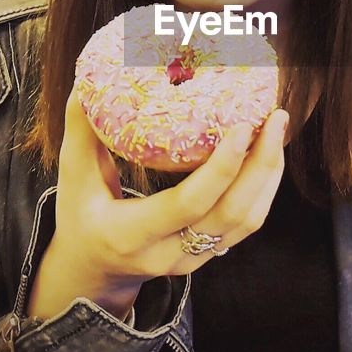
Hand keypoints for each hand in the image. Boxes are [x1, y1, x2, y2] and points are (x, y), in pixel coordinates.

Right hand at [29, 89, 288, 320]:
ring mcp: (193, 259)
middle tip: (275, 118)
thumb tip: (89, 80)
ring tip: (277, 128)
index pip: (188, 204)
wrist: (93, 271)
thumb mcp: (73, 176)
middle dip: (260, 164)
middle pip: (231, 213)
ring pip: (247, 220)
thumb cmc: (80, 217)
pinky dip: (263, 186)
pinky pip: (247, 222)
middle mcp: (168, 253)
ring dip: (268, 174)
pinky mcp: (209, 254)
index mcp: (131, 235)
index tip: (241, 126)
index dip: (221, 168)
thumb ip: (81, 130)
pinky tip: (268, 152)